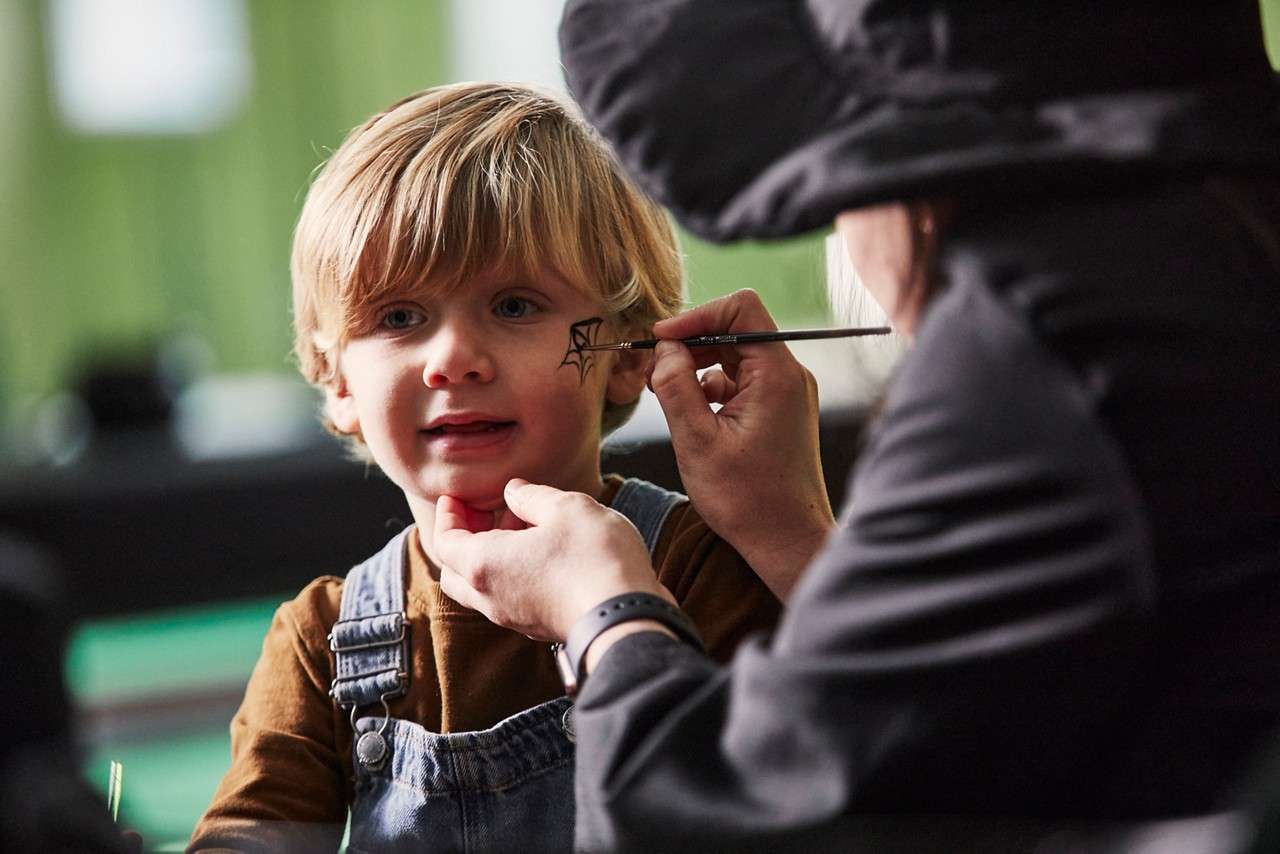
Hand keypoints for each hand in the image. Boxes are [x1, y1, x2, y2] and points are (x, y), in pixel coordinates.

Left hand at [433, 479, 668, 640]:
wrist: (627, 616)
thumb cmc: (593, 558)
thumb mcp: (566, 508)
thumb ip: (533, 496)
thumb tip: (514, 491)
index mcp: (484, 564)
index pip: (444, 542)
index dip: (447, 516)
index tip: (456, 498)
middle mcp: (490, 597)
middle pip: (454, 572)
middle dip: (462, 540)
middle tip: (483, 513)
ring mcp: (514, 617)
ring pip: (481, 589)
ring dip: (491, 557)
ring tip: (523, 527)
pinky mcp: (538, 626)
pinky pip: (508, 599)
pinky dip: (510, 575)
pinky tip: (542, 554)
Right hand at [649, 289, 834, 599]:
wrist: (787, 541)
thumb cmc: (747, 499)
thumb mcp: (696, 441)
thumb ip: (676, 387)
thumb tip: (665, 349)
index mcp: (776, 375)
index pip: (741, 308)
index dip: (696, 315)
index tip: (661, 339)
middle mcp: (789, 376)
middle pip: (736, 330)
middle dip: (691, 343)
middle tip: (654, 369)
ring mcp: (787, 393)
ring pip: (737, 357)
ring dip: (699, 366)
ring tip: (666, 392)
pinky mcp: (780, 411)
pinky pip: (743, 382)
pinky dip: (713, 388)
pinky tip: (692, 412)